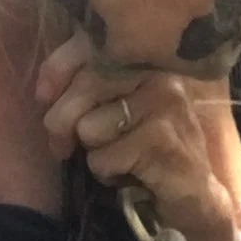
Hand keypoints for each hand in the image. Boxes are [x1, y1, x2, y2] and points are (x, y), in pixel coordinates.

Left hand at [36, 31, 231, 239]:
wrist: (197, 195)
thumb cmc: (149, 147)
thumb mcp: (117, 109)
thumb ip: (84, 89)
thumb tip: (43, 93)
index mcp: (147, 57)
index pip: (90, 44)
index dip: (56, 70)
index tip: (44, 97)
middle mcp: (159, 72)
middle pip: (85, 86)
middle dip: (62, 122)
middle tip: (63, 145)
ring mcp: (164, 103)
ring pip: (90, 127)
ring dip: (95, 151)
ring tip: (120, 155)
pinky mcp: (161, 139)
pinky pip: (103, 158)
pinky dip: (108, 173)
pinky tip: (132, 172)